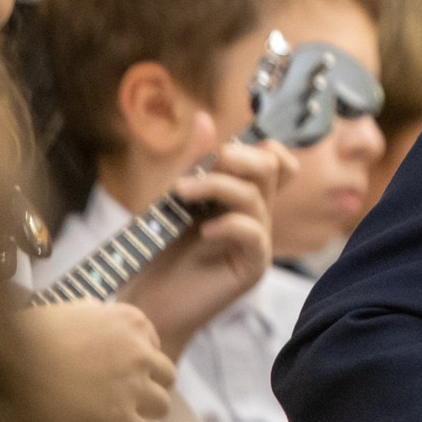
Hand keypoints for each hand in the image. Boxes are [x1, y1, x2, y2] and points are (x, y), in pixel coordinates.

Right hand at [24, 300, 172, 421]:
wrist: (10, 361)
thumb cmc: (28, 334)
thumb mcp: (66, 310)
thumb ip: (89, 315)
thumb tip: (92, 317)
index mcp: (127, 320)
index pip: (152, 341)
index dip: (138, 358)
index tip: (121, 368)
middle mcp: (138, 351)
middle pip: (165, 374)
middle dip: (148, 387)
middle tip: (123, 398)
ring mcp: (133, 385)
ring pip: (162, 406)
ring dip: (145, 414)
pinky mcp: (120, 419)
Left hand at [122, 122, 291, 356]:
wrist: (145, 303)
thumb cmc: (157, 252)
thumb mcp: (171, 198)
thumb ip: (192, 161)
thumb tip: (205, 118)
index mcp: (241, 196)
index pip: (276, 159)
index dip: (256, 147)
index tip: (216, 155)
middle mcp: (255, 215)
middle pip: (273, 166)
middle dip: (234, 157)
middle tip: (196, 171)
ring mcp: (256, 241)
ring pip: (257, 195)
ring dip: (216, 185)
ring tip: (180, 194)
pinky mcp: (251, 268)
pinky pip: (254, 233)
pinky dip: (228, 225)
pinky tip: (202, 232)